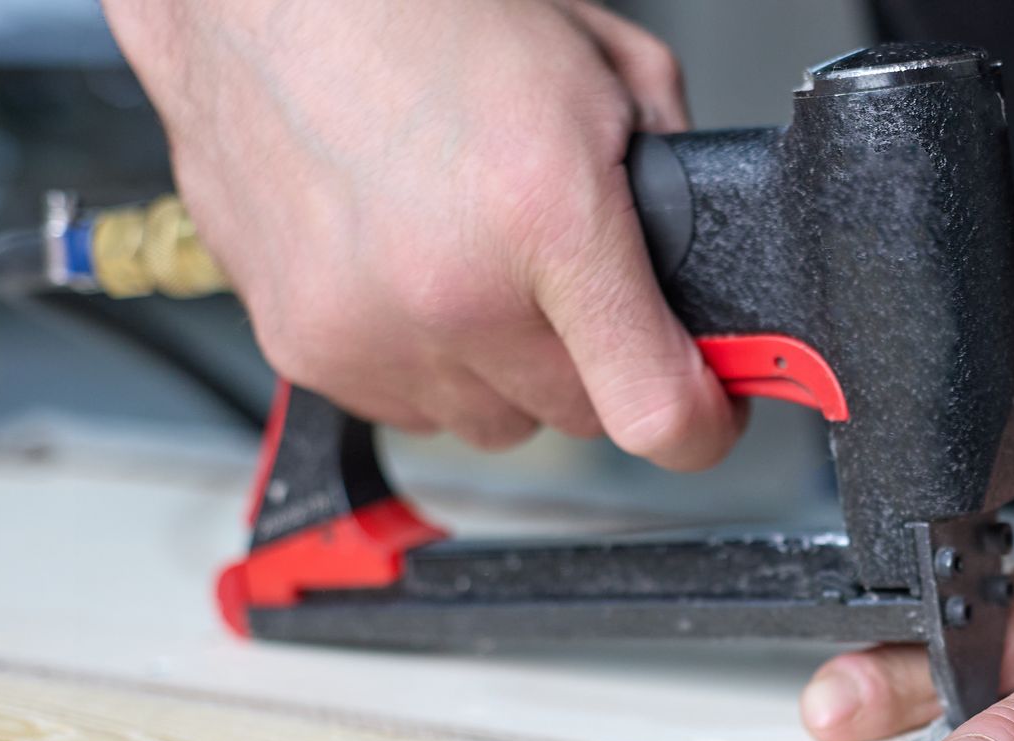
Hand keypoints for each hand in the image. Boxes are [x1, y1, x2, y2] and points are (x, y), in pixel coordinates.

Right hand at [103, 0, 740, 465]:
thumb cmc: (412, 11)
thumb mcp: (599, 65)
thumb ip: (673, 168)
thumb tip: (699, 251)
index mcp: (545, 220)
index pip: (654, 410)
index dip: (701, 425)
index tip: (709, 414)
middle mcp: (454, 296)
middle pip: (577, 416)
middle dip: (593, 364)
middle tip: (566, 281)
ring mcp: (370, 332)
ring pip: (492, 420)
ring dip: (504, 367)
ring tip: (476, 263)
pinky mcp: (305, 349)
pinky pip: (409, 405)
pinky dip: (426, 359)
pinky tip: (412, 274)